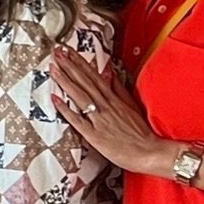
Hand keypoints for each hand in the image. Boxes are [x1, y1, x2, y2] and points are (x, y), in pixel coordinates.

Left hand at [52, 47, 172, 176]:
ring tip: (53, 68)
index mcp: (114, 99)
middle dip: (69, 65)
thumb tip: (110, 73)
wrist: (149, 153)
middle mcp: (105, 106)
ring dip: (65, 81)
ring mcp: (99, 119)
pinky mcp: (94, 135)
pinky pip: (78, 120)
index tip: (68, 51)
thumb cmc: (141, 133)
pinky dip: (66, 109)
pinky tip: (55, 99)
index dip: (79, 62)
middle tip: (56, 52)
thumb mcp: (132, 106)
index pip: (93, 76)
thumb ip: (120, 89)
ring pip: (80, 96)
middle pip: (85, 82)